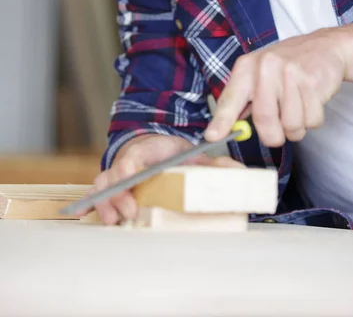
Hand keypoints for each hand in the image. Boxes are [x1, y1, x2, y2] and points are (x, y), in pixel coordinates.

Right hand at [82, 134, 242, 224]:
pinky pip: (98, 195)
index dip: (128, 170)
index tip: (131, 183)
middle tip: (128, 213)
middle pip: (111, 176)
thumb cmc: (173, 154)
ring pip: (101, 187)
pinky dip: (96, 206)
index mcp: (145, 150)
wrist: (157, 146)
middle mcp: (127, 162)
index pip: (131, 157)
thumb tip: (240, 172)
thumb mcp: (194, 155)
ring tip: (115, 221)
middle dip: (115, 196)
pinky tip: (98, 218)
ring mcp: (117, 175)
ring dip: (105, 204)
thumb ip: (215, 164)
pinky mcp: (113, 188)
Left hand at [205, 28, 345, 146]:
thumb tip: (224, 130)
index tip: (212, 137)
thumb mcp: (259, 73)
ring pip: (291, 125)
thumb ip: (243, 101)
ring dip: (296, 128)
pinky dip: (312, 120)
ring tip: (298, 109)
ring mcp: (289, 73)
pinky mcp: (312, 82)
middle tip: (279, 133)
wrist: (324, 46)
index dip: (221, 121)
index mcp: (246, 67)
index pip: (230, 98)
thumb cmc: (288, 65)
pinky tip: (311, 101)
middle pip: (264, 119)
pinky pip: (311, 120)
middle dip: (273, 136)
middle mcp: (265, 67)